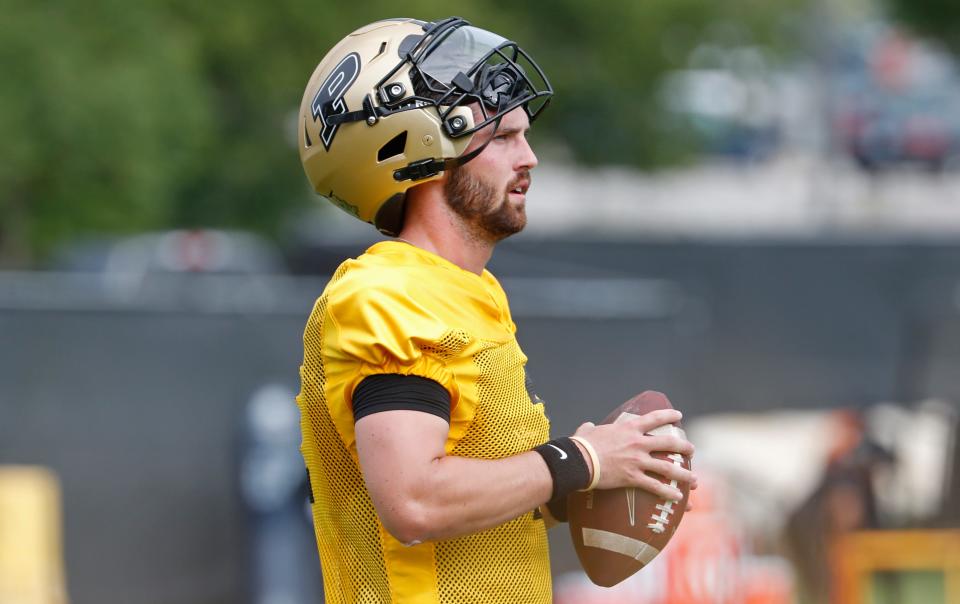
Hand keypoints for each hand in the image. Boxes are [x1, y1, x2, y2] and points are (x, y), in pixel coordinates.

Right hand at [571, 409, 696, 500]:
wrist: (578, 461)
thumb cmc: (581, 445)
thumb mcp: (588, 431)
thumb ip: (591, 428)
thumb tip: (588, 426)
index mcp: (629, 428)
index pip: (654, 418)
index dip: (669, 415)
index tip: (679, 415)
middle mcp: (638, 443)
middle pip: (669, 443)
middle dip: (683, 447)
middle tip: (691, 450)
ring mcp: (637, 461)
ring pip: (667, 467)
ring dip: (683, 474)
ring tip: (694, 479)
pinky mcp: (633, 477)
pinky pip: (655, 486)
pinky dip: (668, 492)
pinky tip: (678, 497)